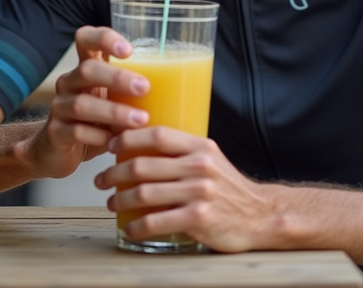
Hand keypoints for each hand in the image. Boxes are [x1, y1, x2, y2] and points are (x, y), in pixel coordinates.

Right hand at [21, 26, 151, 178]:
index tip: (129, 50)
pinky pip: (76, 132)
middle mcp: (69, 83)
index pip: (85, 38)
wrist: (60, 152)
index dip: (104, 38)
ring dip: (114, 112)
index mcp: (86, 68)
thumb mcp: (116, 102)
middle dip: (117, 77)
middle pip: (87, 70)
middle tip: (144, 88)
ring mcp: (59, 107)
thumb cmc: (98, 122)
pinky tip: (116, 143)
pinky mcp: (56, 133)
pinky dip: (99, 138)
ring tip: (140, 120)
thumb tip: (184, 88)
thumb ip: (136, 92)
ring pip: (82, 104)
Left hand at [95, 126, 273, 252]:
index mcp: (200, 147)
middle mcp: (200, 167)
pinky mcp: (199, 220)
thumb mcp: (211, 159)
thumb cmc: (229, 188)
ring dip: (120, 199)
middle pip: (143, 165)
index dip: (128, 137)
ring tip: (112, 203)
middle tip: (101, 180)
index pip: (157, 134)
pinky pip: (156, 222)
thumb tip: (142, 142)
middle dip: (114, 173)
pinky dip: (136, 226)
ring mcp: (199, 194)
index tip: (110, 145)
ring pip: (144, 193)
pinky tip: (130, 228)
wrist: (261, 216)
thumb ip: (183, 151)